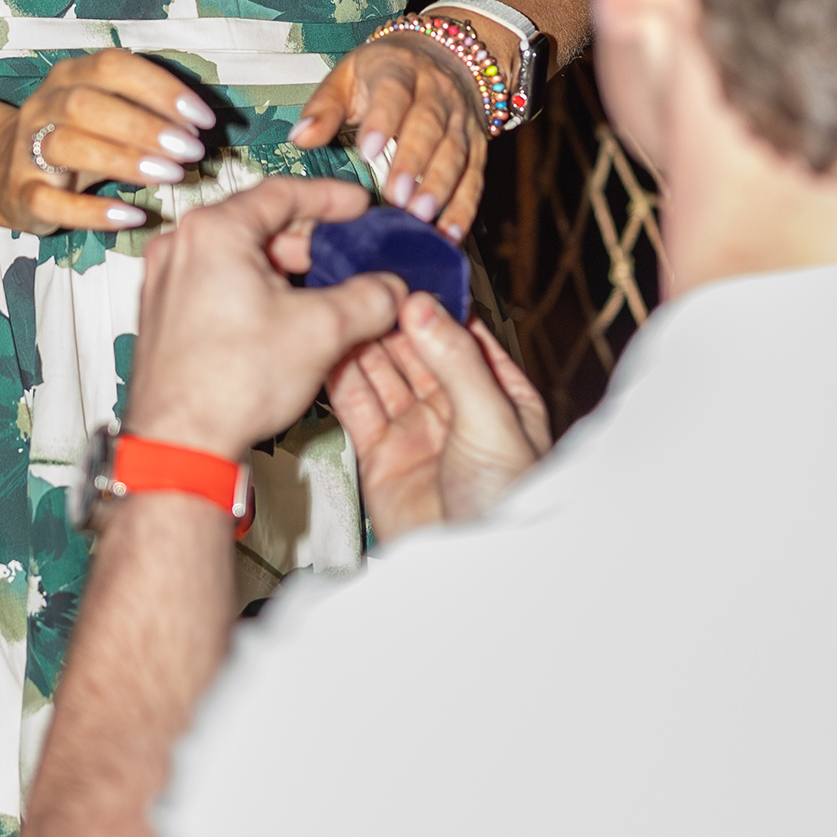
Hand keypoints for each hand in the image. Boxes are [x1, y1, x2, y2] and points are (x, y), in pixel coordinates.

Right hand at [0, 54, 223, 238]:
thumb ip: (148, 111)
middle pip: (87, 104)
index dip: (160, 89)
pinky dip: (93, 211)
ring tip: (170, 175)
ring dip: (123, 160)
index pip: (113, 67)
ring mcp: (27, 150)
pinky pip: (52, 201)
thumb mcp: (107, 114)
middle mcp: (44, 106)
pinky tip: (132, 216)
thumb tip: (201, 125)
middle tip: (190, 150)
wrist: (3, 172)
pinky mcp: (22, 193)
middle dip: (144, 126)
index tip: (202, 118)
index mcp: (70, 76)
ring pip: (66, 146)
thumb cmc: (76, 139)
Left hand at [127, 173, 405, 457]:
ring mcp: (166, 281)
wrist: (180, 445)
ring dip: (281, 270)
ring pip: (237, 256)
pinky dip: (252, 290)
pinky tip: (282, 319)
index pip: (282, 192)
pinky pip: (217, 283)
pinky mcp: (164, 313)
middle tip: (344, 256)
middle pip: (258, 223)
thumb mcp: (321, 332)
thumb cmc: (229, 385)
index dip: (330, 198)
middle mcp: (181, 247)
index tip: (356, 205)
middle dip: (307, 241)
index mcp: (213, 232)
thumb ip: (368, 300)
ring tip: (319, 295)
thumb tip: (389, 290)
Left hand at [288, 28, 489, 238]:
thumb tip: (299, 138)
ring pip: (455, 152)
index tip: (367, 152)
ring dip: (440, 186)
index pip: (393, 93)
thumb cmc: (384, 73)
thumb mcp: (346, 77)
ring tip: (421, 215)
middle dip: (414, 162)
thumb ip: (324, 109)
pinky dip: (465, 206)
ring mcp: (461, 118)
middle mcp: (437, 91)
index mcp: (400, 70)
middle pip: (429, 126)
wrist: (442, 54)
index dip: (382, 122)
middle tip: (397, 197)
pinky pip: (474, 176)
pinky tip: (451, 232)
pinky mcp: (477, 144)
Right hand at [327, 292, 550, 542]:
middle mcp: (454, 407)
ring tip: (340, 304)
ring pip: (382, 372)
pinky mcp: (380, 454)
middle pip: (416, 347)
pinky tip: (329, 347)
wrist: (472, 568)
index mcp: (498, 392)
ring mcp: (415, 429)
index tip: (404, 268)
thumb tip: (423, 305)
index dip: (434, 301)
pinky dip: (340, 378)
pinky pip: (357, 406)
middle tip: (362, 280)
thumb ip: (455, 359)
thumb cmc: (508, 501)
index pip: (462, 332)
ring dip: (362, 340)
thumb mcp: (491, 419)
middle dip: (390, 316)